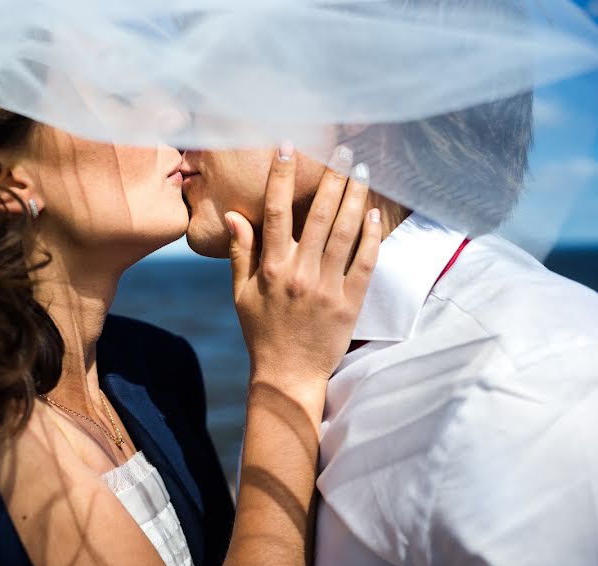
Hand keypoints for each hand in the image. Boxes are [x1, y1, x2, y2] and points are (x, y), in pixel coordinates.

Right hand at [226, 143, 380, 396]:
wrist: (288, 374)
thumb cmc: (261, 332)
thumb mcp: (240, 294)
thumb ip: (241, 252)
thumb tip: (235, 216)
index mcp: (270, 269)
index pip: (274, 212)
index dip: (280, 177)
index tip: (287, 148)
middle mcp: (298, 273)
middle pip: (316, 215)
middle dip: (329, 178)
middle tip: (341, 150)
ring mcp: (326, 287)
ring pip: (343, 233)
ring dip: (353, 198)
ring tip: (361, 170)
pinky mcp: (349, 302)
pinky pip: (364, 263)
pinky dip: (370, 236)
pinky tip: (374, 212)